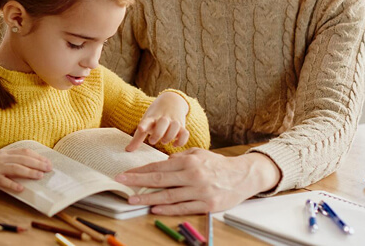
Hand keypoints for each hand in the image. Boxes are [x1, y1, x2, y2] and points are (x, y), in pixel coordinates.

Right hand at [0, 148, 52, 191]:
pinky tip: (21, 188)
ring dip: (29, 172)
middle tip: (49, 168)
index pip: (23, 152)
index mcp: (3, 153)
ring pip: (15, 168)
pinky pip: (2, 181)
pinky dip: (12, 184)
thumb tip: (26, 166)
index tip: (47, 161)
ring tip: (40, 176)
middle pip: (22, 159)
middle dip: (37, 163)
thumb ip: (9, 161)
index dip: (36, 156)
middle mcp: (0, 158)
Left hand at [115, 149, 280, 213]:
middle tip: (121, 183)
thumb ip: (179, 158)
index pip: (159, 166)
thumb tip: (161, 162)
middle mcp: (193, 175)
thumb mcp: (198, 154)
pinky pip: (183, 208)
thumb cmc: (217, 165)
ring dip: (148, 198)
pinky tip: (154, 209)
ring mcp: (200, 191)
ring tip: (133, 199)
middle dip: (137, 182)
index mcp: (189, 161)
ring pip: (168, 196)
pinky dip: (167, 209)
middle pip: (159, 180)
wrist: (243, 176)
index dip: (140, 170)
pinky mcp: (207, 205)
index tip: (125, 173)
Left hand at [126, 91, 189, 150]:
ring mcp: (174, 121)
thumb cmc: (155, 116)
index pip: (147, 120)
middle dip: (158, 133)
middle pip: (163, 122)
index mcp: (152, 118)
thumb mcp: (146, 123)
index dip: (144, 124)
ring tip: (164, 142)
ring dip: (170, 135)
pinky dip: (182, 140)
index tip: (140, 128)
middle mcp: (164, 118)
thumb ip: (138, 138)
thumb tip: (127, 150)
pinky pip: (185, 133)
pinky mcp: (182, 126)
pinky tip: (175, 144)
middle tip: (152, 141)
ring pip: (175, 126)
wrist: (171, 101)